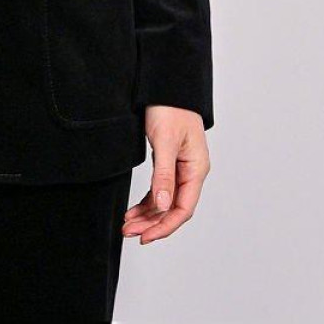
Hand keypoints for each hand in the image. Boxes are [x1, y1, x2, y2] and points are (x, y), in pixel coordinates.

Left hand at [123, 105, 208, 243]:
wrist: (166, 86)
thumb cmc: (170, 109)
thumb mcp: (165, 142)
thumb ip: (163, 175)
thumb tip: (161, 206)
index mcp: (196, 169)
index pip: (182, 209)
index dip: (164, 226)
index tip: (144, 237)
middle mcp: (191, 172)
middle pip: (173, 209)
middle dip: (151, 224)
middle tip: (128, 232)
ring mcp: (181, 169)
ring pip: (165, 202)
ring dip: (147, 215)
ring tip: (127, 225)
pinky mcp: (169, 164)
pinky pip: (160, 190)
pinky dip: (147, 202)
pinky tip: (133, 210)